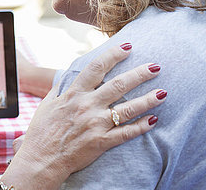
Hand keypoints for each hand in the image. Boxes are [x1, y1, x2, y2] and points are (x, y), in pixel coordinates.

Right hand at [1, 44, 165, 189]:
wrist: (41, 159)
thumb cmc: (42, 131)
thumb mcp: (48, 103)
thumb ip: (62, 89)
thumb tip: (70, 76)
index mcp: (74, 93)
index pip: (97, 67)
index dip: (114, 55)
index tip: (128, 47)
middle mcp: (86, 105)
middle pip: (119, 85)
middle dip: (140, 74)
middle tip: (155, 66)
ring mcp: (95, 124)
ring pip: (127, 109)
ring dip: (148, 100)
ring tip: (163, 93)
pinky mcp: (101, 142)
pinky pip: (126, 133)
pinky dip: (141, 127)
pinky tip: (154, 120)